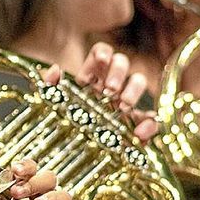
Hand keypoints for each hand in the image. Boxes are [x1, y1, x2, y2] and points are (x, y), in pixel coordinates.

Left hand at [42, 42, 157, 142]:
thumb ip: (50, 86)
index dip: (102, 53)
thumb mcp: (52, 103)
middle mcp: (109, 83)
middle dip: (118, 72)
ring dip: (133, 90)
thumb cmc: (63, 120)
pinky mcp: (135, 122)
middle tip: (110, 89)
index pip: (101, 53)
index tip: (100, 61)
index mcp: (91, 75)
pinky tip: (139, 133)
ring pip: (137, 81)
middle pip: (121, 63)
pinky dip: (149, 124)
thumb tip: (55, 69)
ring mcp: (124, 100)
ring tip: (124, 105)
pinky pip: (149, 118)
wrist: (68, 146)